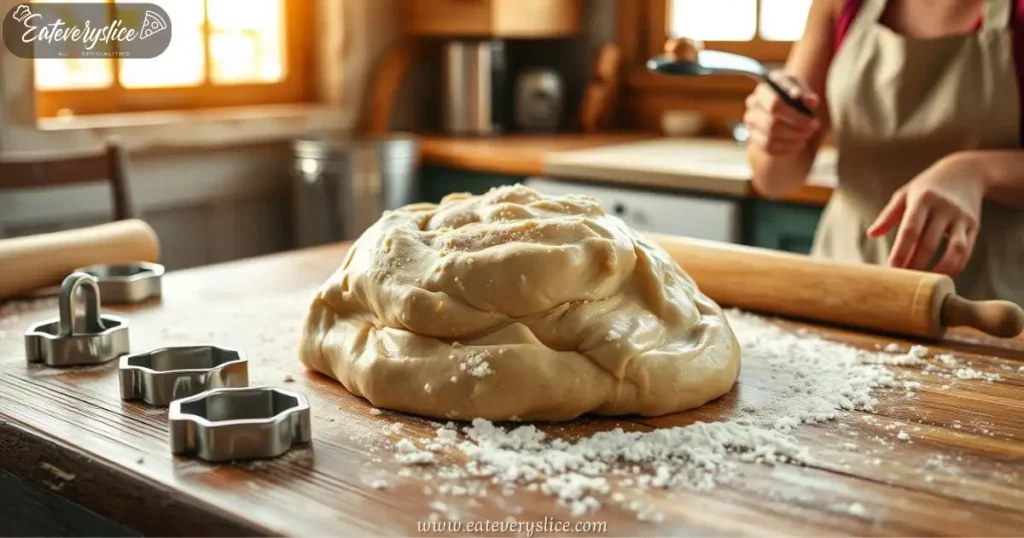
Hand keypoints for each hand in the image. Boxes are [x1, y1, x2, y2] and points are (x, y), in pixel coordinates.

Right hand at [743, 72, 821, 156]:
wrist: (783, 105)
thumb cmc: (793, 94)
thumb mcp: (802, 88)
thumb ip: (806, 94)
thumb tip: (810, 102)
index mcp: (763, 90)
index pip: (774, 104)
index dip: (794, 114)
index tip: (811, 119)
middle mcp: (752, 107)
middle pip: (771, 124)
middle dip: (795, 129)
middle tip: (812, 129)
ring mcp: (751, 124)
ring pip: (769, 139)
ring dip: (792, 140)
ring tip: (806, 137)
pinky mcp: (754, 138)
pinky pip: (769, 149)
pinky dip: (787, 150)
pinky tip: (799, 145)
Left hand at [867, 155, 985, 275]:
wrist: (966, 172)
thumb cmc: (927, 186)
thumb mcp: (905, 194)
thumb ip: (888, 215)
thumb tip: (871, 235)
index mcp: (923, 199)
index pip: (910, 230)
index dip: (901, 252)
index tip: (891, 269)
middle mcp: (944, 208)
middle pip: (929, 243)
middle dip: (915, 265)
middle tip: (904, 281)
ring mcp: (961, 217)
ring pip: (953, 249)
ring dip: (939, 269)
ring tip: (925, 281)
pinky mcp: (974, 225)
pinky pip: (966, 250)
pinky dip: (955, 266)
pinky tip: (942, 274)